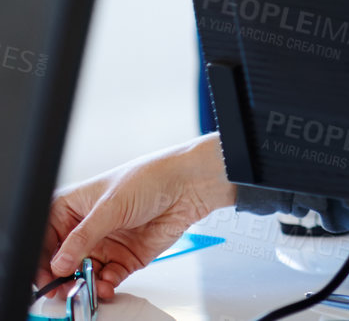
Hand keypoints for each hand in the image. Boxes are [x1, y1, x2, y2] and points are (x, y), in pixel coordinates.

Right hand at [36, 133, 236, 299]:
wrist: (190, 185)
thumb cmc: (151, 178)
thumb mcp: (110, 206)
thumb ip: (83, 237)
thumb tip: (60, 262)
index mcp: (73, 207)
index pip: (44, 236)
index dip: (41, 256)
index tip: (44, 273)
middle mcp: (86, 228)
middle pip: (61, 260)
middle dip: (59, 276)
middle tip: (61, 288)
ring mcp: (105, 244)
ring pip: (82, 273)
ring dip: (82, 284)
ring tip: (85, 289)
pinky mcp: (125, 258)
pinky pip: (107, 279)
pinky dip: (104, 286)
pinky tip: (105, 285)